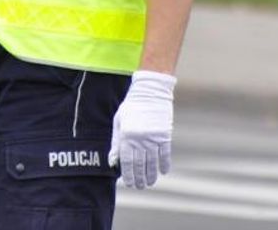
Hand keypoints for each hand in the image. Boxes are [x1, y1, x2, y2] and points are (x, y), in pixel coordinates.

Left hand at [108, 70, 174, 188]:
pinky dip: (164, 165)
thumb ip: (116, 142)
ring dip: (151, 175)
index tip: (129, 183)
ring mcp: (153, 138)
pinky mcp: (164, 135)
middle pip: (139, 165)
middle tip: (140, 186)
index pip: (126, 162)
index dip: (128, 175)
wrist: (150, 91)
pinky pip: (165, 154)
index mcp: (126, 136)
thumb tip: (112, 161)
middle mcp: (139, 139)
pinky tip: (162, 172)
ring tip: (149, 183)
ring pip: (152, 163)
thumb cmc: (132, 106)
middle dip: (139, 178)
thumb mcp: (119, 121)